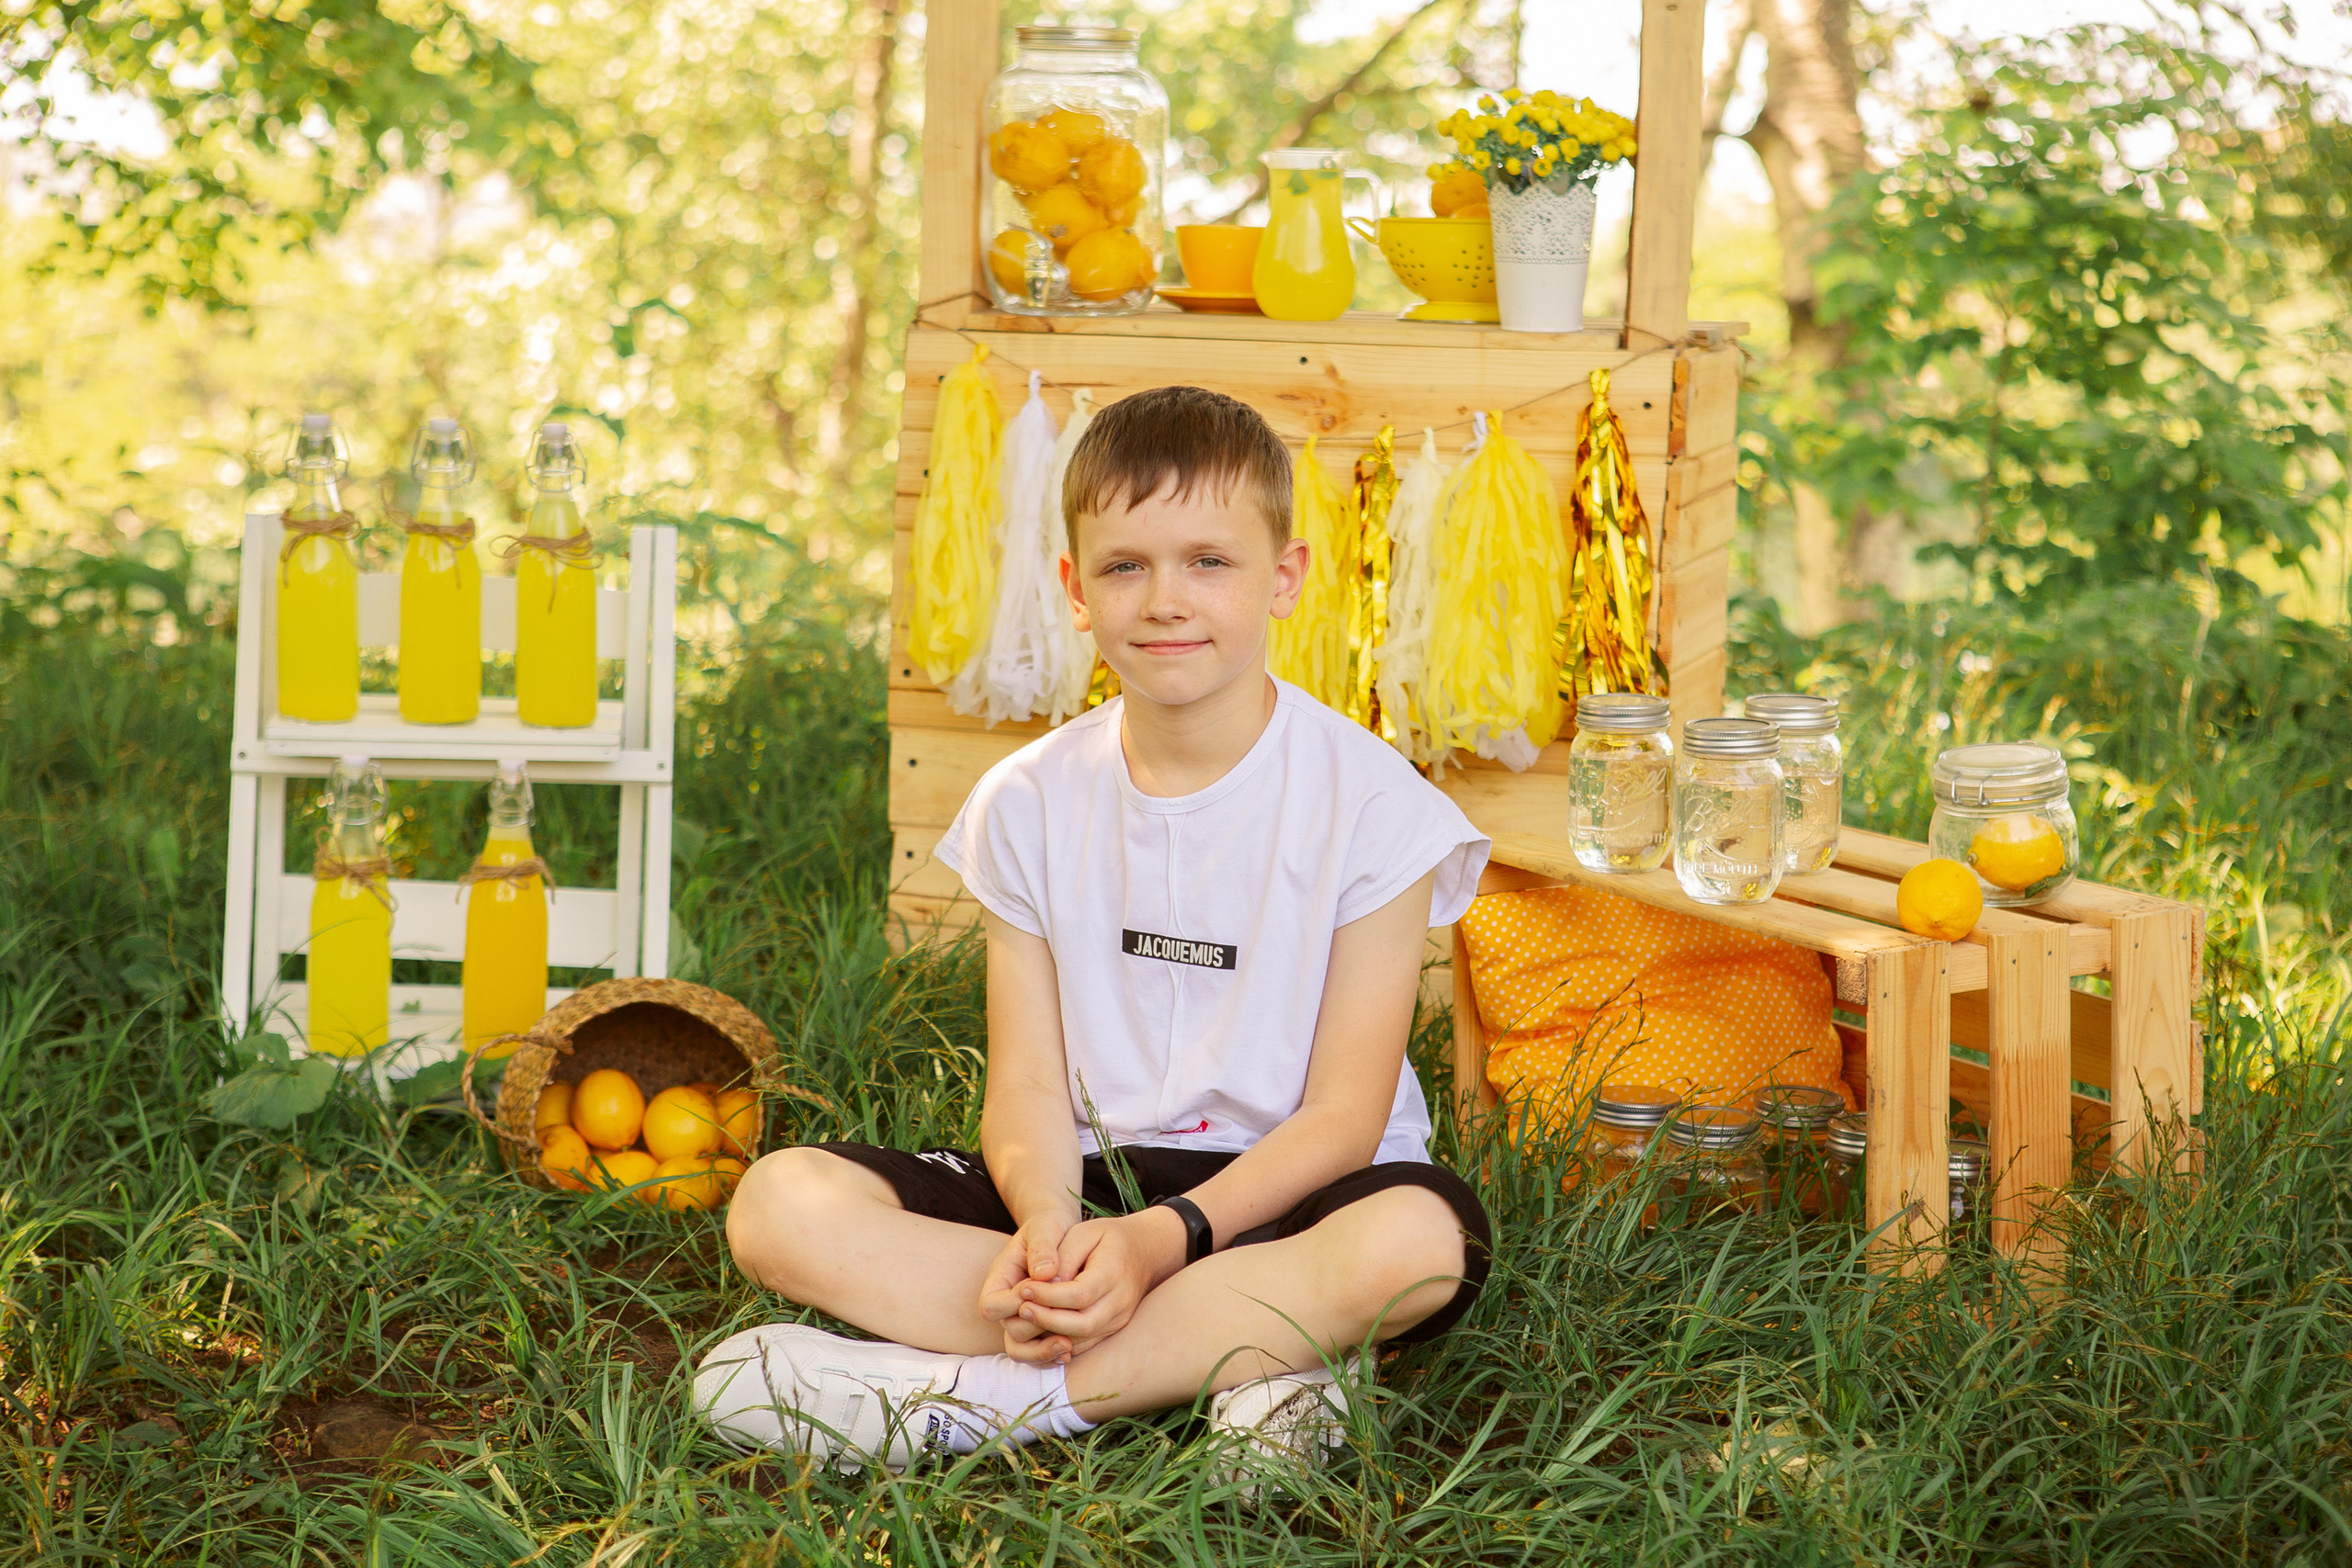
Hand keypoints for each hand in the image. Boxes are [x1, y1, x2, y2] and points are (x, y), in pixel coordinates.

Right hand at [979, 1213, 1076, 1362]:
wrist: (1062, 1235)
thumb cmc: (1050, 1228)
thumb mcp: (1045, 1227)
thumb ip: (1042, 1247)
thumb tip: (1044, 1275)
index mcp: (999, 1279)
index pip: (991, 1305)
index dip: (1011, 1305)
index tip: (1036, 1292)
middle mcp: (1007, 1304)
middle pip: (1009, 1329)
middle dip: (1034, 1328)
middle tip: (1061, 1321)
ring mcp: (1022, 1319)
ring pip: (1021, 1349)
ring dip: (1042, 1351)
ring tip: (1067, 1346)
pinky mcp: (1041, 1329)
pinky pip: (1038, 1352)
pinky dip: (1051, 1356)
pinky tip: (1070, 1351)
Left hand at [996, 1207, 1188, 1361]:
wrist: (1144, 1250)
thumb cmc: (1108, 1237)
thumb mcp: (1084, 1232)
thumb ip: (1063, 1256)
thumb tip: (1044, 1282)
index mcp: (1114, 1273)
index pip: (1079, 1295)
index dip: (1048, 1296)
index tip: (1024, 1289)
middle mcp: (1121, 1302)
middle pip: (1082, 1324)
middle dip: (1047, 1320)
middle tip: (1021, 1308)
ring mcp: (1119, 1319)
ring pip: (1082, 1339)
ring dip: (1051, 1334)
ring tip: (1027, 1317)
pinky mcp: (1113, 1329)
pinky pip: (1085, 1344)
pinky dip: (1061, 1340)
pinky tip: (1042, 1327)